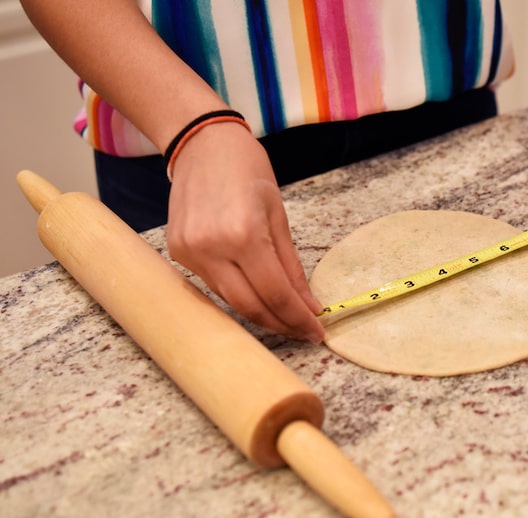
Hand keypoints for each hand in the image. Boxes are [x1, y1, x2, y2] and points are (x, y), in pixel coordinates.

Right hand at [166, 122, 325, 342]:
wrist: (201, 143)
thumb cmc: (247, 169)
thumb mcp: (278, 214)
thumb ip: (291, 266)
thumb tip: (310, 305)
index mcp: (243, 233)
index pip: (275, 293)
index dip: (298, 319)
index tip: (317, 332)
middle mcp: (211, 247)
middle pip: (250, 306)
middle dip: (281, 324)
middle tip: (304, 331)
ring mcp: (189, 251)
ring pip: (230, 299)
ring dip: (260, 311)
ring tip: (285, 315)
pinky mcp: (177, 252)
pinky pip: (213, 284)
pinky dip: (238, 291)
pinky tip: (256, 292)